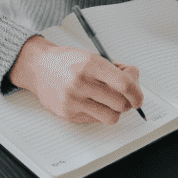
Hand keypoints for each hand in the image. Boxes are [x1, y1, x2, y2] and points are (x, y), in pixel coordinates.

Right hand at [9, 35, 143, 123]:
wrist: (39, 67)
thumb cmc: (69, 61)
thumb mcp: (95, 57)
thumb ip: (118, 70)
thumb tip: (135, 83)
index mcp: (91, 65)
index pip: (124, 85)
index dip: (137, 93)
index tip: (138, 97)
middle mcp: (81, 83)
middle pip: (121, 104)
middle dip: (128, 102)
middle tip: (125, 98)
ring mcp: (73, 100)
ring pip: (111, 117)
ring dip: (115, 111)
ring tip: (110, 102)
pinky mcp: (68, 113)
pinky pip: (96, 120)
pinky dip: (101, 113)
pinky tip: (94, 103)